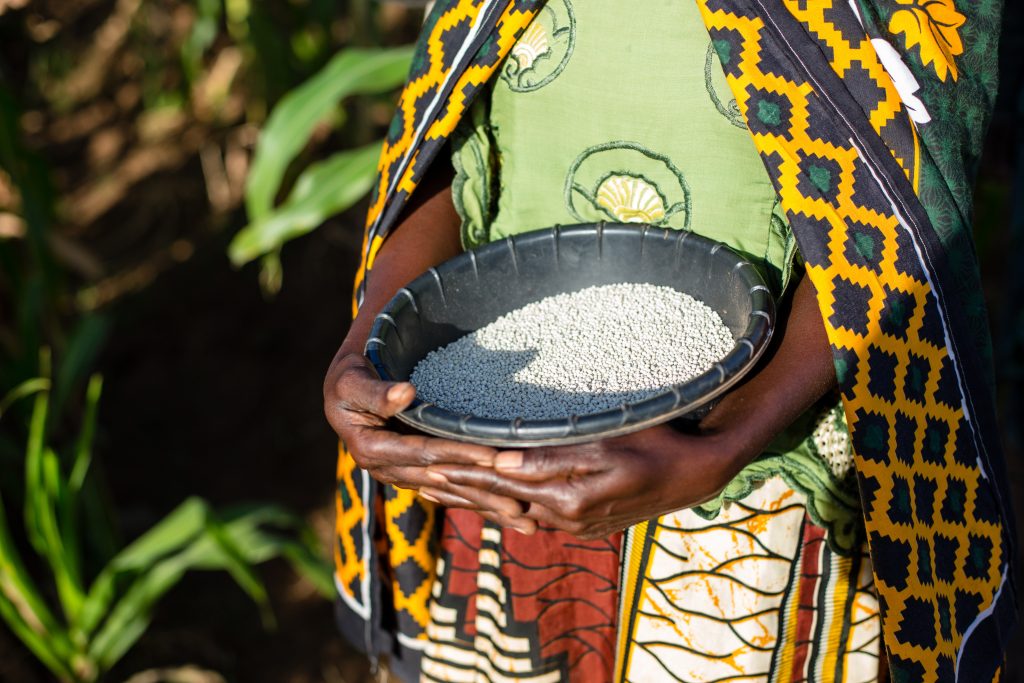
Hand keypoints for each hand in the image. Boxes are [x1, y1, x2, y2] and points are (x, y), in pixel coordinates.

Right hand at [323, 351, 536, 532]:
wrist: (345, 387)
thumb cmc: (349, 376)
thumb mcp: (351, 381)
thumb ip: (375, 392)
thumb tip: (406, 393)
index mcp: (372, 449)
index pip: (423, 454)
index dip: (458, 455)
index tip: (492, 457)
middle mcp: (387, 470)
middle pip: (443, 482)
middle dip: (482, 494)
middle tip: (520, 507)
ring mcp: (403, 475)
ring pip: (450, 493)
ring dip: (487, 508)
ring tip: (524, 522)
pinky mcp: (416, 474)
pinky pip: (449, 490)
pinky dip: (477, 501)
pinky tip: (504, 515)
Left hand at [425, 423, 745, 539]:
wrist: (695, 473)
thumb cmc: (655, 444)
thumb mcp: (607, 442)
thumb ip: (552, 456)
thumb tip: (500, 462)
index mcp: (563, 496)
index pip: (498, 482)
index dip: (460, 468)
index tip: (425, 456)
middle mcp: (561, 516)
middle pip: (494, 501)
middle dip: (453, 486)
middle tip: (412, 474)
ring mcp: (570, 521)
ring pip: (506, 510)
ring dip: (469, 499)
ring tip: (431, 488)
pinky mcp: (578, 519)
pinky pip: (525, 515)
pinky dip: (497, 505)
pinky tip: (482, 499)